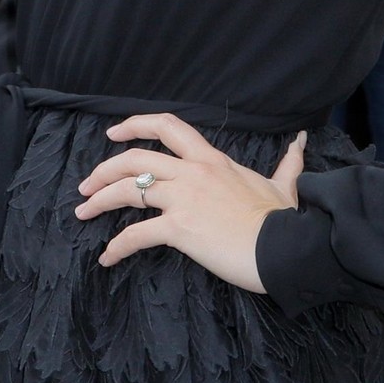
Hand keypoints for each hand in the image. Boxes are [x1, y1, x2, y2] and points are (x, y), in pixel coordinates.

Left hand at [74, 114, 304, 292]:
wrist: (286, 247)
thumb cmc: (283, 219)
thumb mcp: (284, 184)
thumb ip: (288, 162)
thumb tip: (300, 141)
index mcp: (211, 160)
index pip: (167, 127)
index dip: (135, 124)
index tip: (113, 133)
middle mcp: (192, 173)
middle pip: (134, 159)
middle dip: (103, 170)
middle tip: (86, 186)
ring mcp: (183, 199)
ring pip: (128, 190)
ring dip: (98, 201)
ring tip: (83, 213)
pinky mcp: (179, 229)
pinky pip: (136, 234)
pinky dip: (116, 246)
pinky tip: (107, 258)